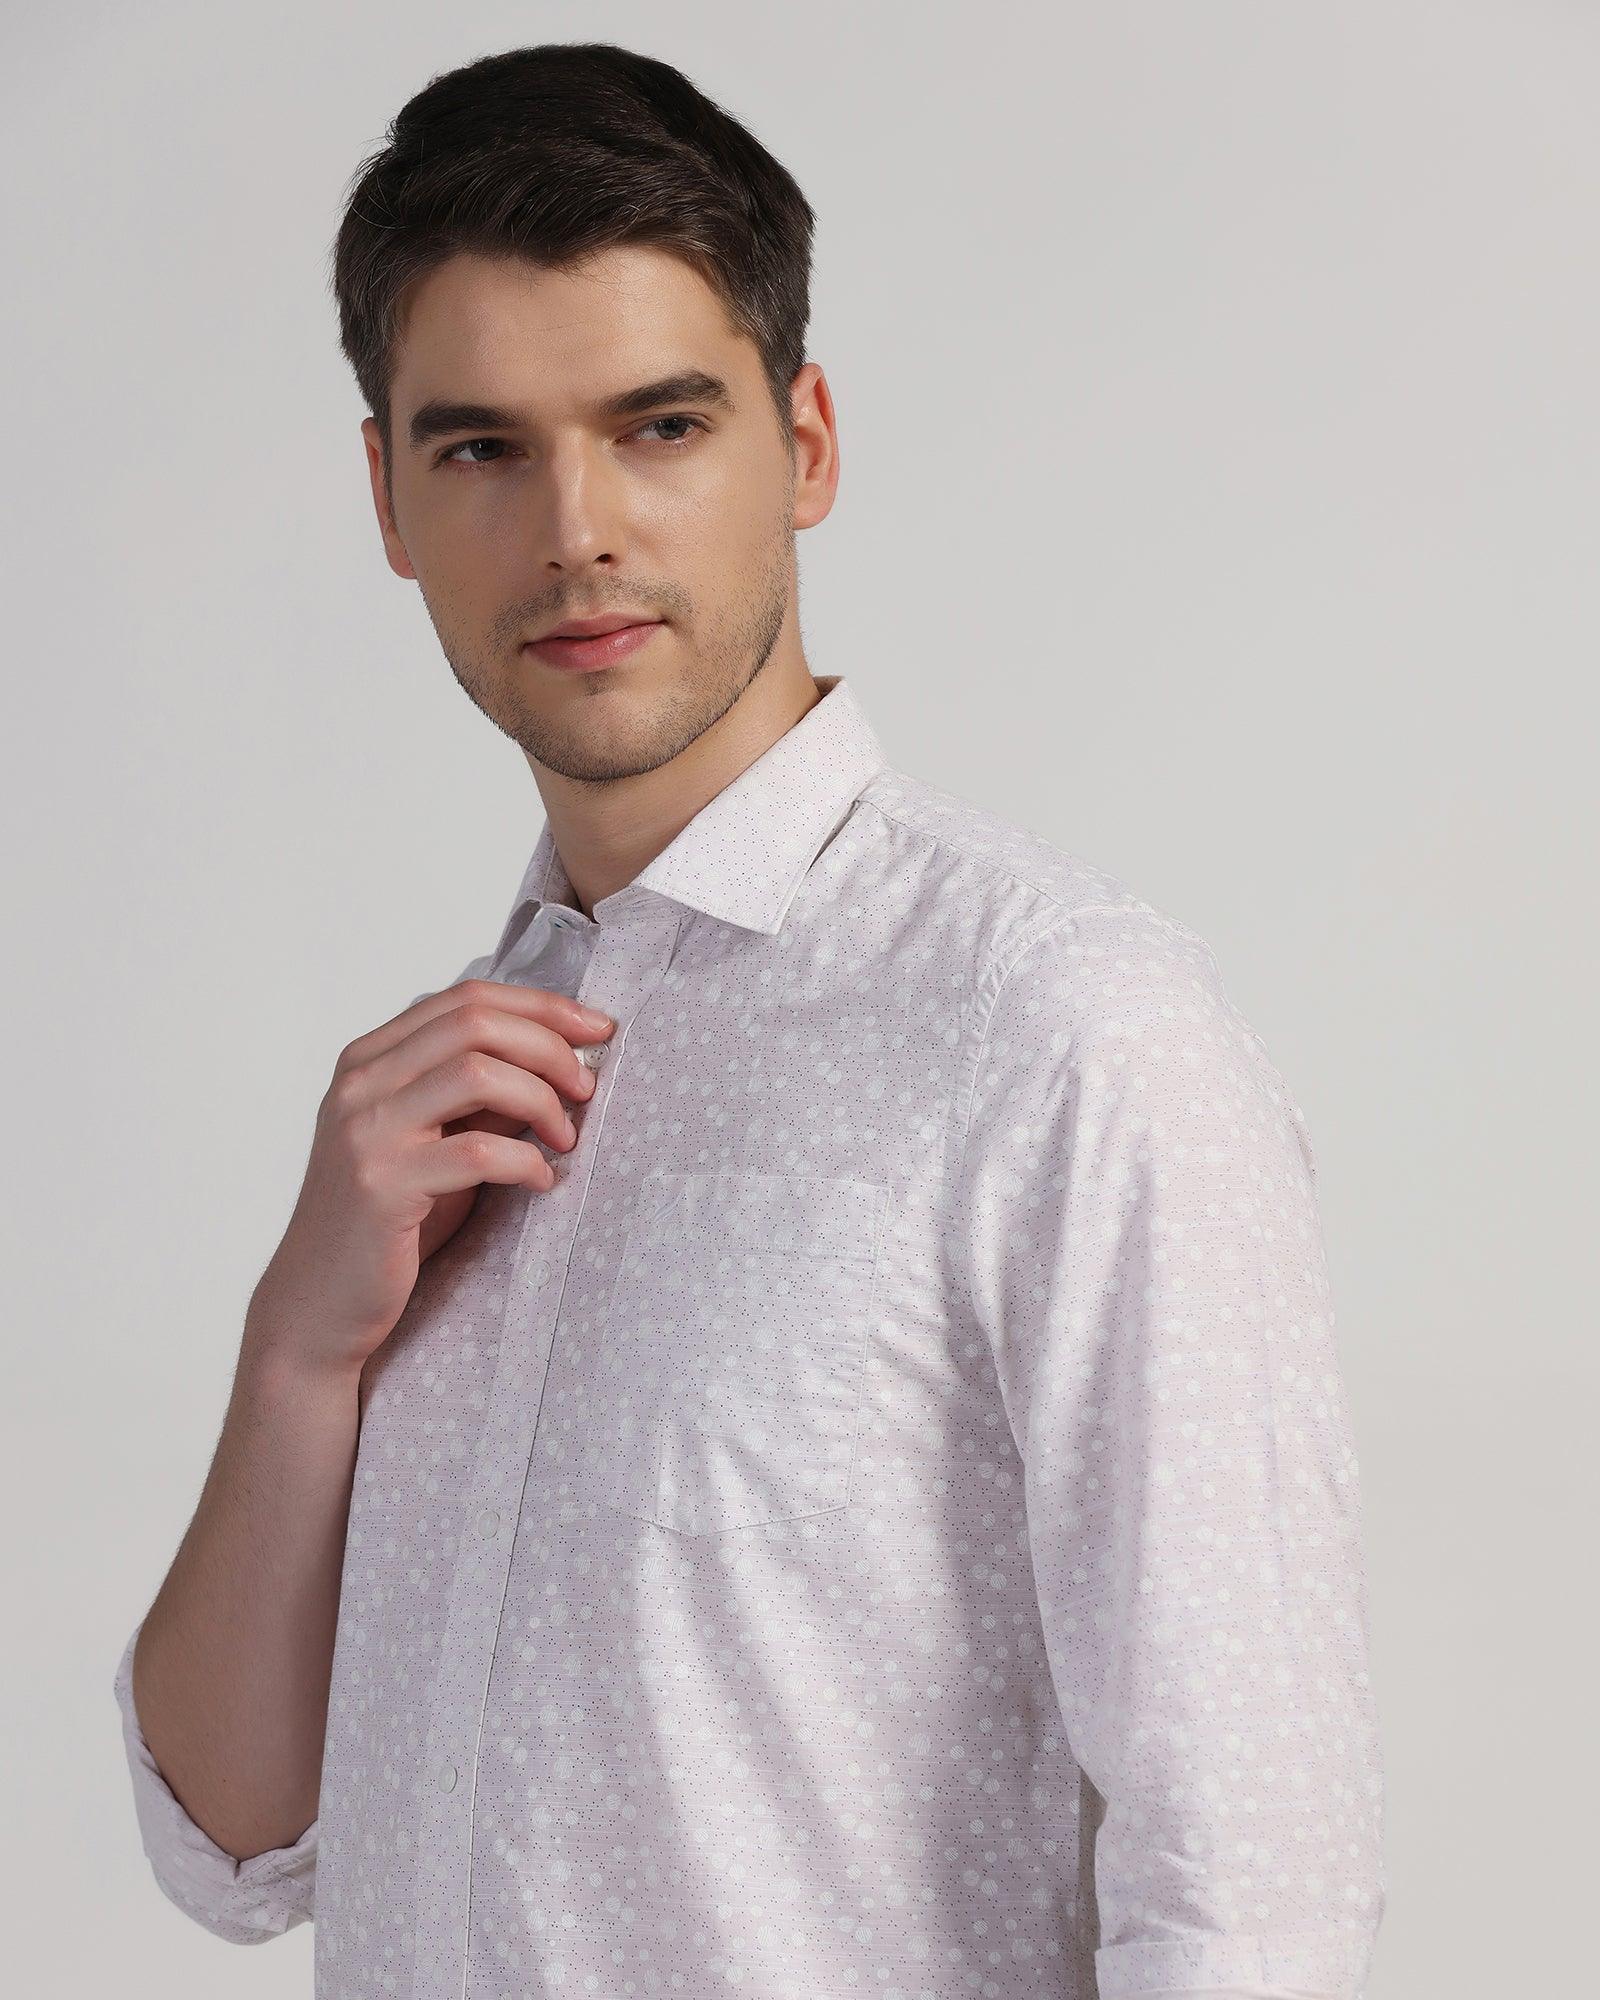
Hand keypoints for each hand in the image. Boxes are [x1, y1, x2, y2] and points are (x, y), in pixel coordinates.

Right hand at [247, 979, 613, 1378]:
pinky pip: (478, 1153)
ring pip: (478, 1073)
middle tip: (587, 1087)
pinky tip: (541, 1182)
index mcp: (370, 1059)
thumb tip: (561, 1059)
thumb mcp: (437, 1143)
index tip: (596, 1028)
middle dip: (550, 1047)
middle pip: (475, 1023)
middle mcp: (360, 1083)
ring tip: (566, 1139)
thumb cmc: (389, 1224)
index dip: (541, 1006)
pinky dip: (527, 1162)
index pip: (466, 998)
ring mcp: (364, 1131)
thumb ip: (482, 1098)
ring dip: (542, 1100)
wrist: (318, 1305)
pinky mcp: (380, 1185)